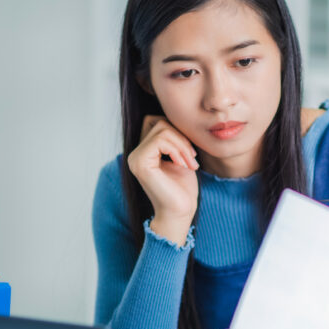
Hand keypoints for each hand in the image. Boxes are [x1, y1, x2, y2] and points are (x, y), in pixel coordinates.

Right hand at [126, 116, 199, 243]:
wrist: (181, 211)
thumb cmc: (182, 188)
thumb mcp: (180, 157)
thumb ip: (173, 139)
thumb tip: (176, 116)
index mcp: (142, 152)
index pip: (156, 122)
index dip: (177, 131)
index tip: (190, 152)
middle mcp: (134, 154)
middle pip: (159, 123)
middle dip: (182, 138)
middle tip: (193, 158)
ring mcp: (135, 158)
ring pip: (162, 130)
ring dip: (183, 145)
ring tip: (191, 163)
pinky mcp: (140, 163)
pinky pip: (160, 140)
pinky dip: (177, 150)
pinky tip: (183, 165)